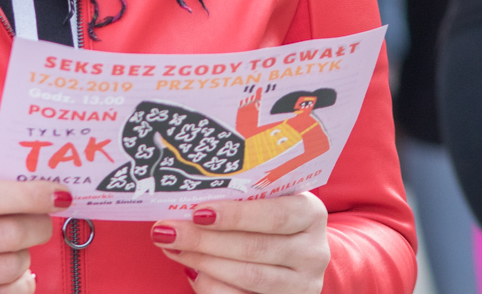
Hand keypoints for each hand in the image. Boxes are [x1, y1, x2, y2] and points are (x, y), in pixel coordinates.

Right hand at [0, 176, 66, 293]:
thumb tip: (46, 192)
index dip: (30, 195)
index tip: (60, 195)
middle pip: (11, 233)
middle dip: (39, 225)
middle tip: (42, 220)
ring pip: (16, 264)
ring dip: (24, 253)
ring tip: (11, 246)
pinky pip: (14, 292)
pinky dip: (22, 280)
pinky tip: (10, 270)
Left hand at [152, 193, 328, 292]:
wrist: (298, 253)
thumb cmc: (271, 216)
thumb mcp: (268, 200)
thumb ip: (241, 196)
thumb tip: (188, 197)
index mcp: (311, 214)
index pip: (274, 215)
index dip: (236, 215)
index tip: (197, 212)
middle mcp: (313, 251)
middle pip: (256, 248)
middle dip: (205, 240)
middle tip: (168, 230)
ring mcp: (303, 284)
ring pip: (249, 277)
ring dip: (204, 263)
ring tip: (173, 248)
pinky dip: (213, 286)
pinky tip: (192, 272)